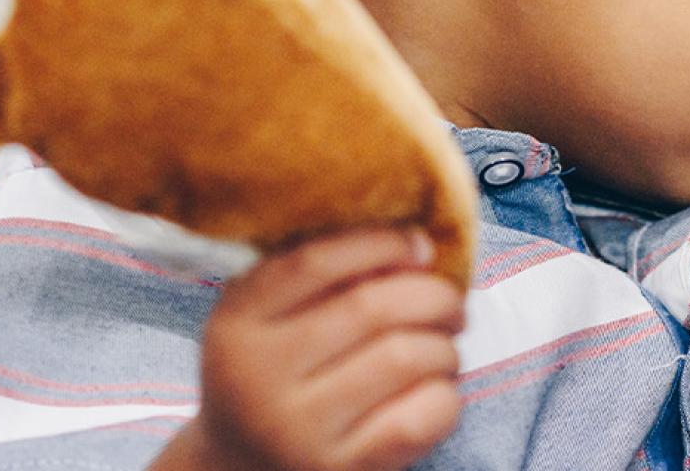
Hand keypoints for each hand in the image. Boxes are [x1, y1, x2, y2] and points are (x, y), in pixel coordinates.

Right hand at [152, 229, 465, 470]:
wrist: (242, 466)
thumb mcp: (268, 316)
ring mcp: (297, 430)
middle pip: (371, 308)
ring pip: (405, 358)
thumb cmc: (275, 372)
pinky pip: (419, 418)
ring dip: (444, 345)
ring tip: (443, 347)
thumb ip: (322, 274)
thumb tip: (416, 244)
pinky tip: (437, 389)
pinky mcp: (337, 469)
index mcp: (239, 322)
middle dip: (433, 295)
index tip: (421, 244)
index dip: (383, 242)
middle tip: (451, 303)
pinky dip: (445, 394)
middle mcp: (260, 377)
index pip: (316, 262)